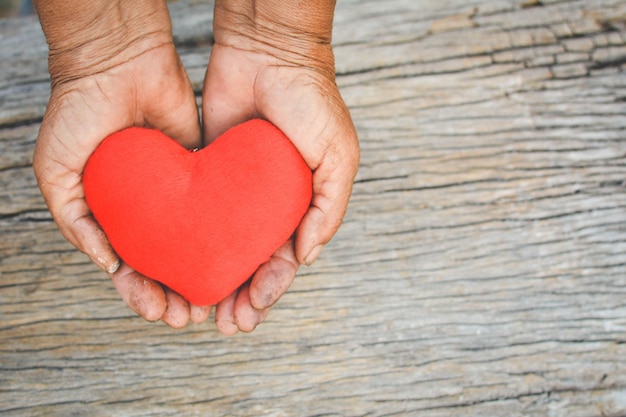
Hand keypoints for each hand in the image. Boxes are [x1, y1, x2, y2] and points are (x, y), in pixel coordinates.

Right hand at [33, 0, 208, 327]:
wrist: (118, 63)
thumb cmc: (78, 115)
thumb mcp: (58, 173)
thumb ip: (76, 221)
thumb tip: (110, 267)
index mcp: (112, 217)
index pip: (129, 268)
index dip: (142, 294)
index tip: (159, 311)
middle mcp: (146, 210)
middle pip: (165, 264)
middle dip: (176, 294)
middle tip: (190, 317)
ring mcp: (175, 193)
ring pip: (193, 245)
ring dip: (201, 275)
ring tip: (214, 301)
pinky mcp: (201, 173)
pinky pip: (215, 211)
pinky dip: (222, 237)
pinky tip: (232, 259)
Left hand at [202, 0, 359, 333]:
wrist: (268, 54)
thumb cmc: (311, 102)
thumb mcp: (339, 157)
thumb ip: (329, 209)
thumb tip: (305, 257)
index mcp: (301, 205)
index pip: (286, 258)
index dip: (272, 287)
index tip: (256, 306)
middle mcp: (268, 204)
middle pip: (252, 261)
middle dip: (242, 296)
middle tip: (228, 324)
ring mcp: (236, 192)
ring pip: (223, 247)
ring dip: (216, 280)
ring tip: (202, 311)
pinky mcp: (207, 175)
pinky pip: (198, 216)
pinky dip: (191, 244)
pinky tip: (181, 267)